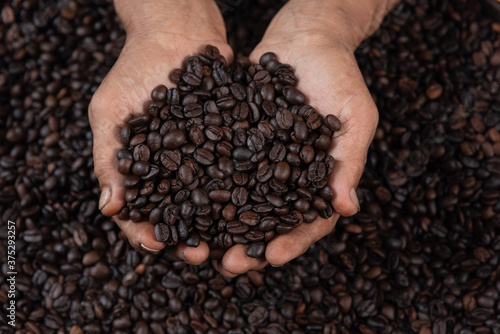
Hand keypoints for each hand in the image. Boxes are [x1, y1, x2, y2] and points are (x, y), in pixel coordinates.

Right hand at [89, 0, 231, 262]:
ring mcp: (206, 158)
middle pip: (182, 214)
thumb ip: (108, 158)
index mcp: (144, 171)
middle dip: (190, 237)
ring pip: (215, 200)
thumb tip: (109, 206)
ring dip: (222, 224)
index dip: (145, 232)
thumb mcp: (110, 112)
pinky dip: (249, 189)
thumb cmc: (134, 69)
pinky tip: (259, 206)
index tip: (156, 243)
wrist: (175, 32)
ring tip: (233, 242)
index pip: (141, 212)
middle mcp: (177, 170)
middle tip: (201, 255)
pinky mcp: (234, 141)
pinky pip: (241, 170)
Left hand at [213, 0, 396, 276]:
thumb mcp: (354, 117)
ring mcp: (259, 161)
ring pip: (239, 202)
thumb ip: (350, 162)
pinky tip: (184, 201)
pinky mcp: (235, 140)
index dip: (291, 242)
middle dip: (249, 246)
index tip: (270, 258)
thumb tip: (347, 209)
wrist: (305, 38)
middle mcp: (286, 177)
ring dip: (221, 226)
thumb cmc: (339, 76)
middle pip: (268, 221)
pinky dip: (204, 186)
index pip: (307, 222)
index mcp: (318, 179)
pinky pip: (219, 167)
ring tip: (200, 245)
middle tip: (227, 265)